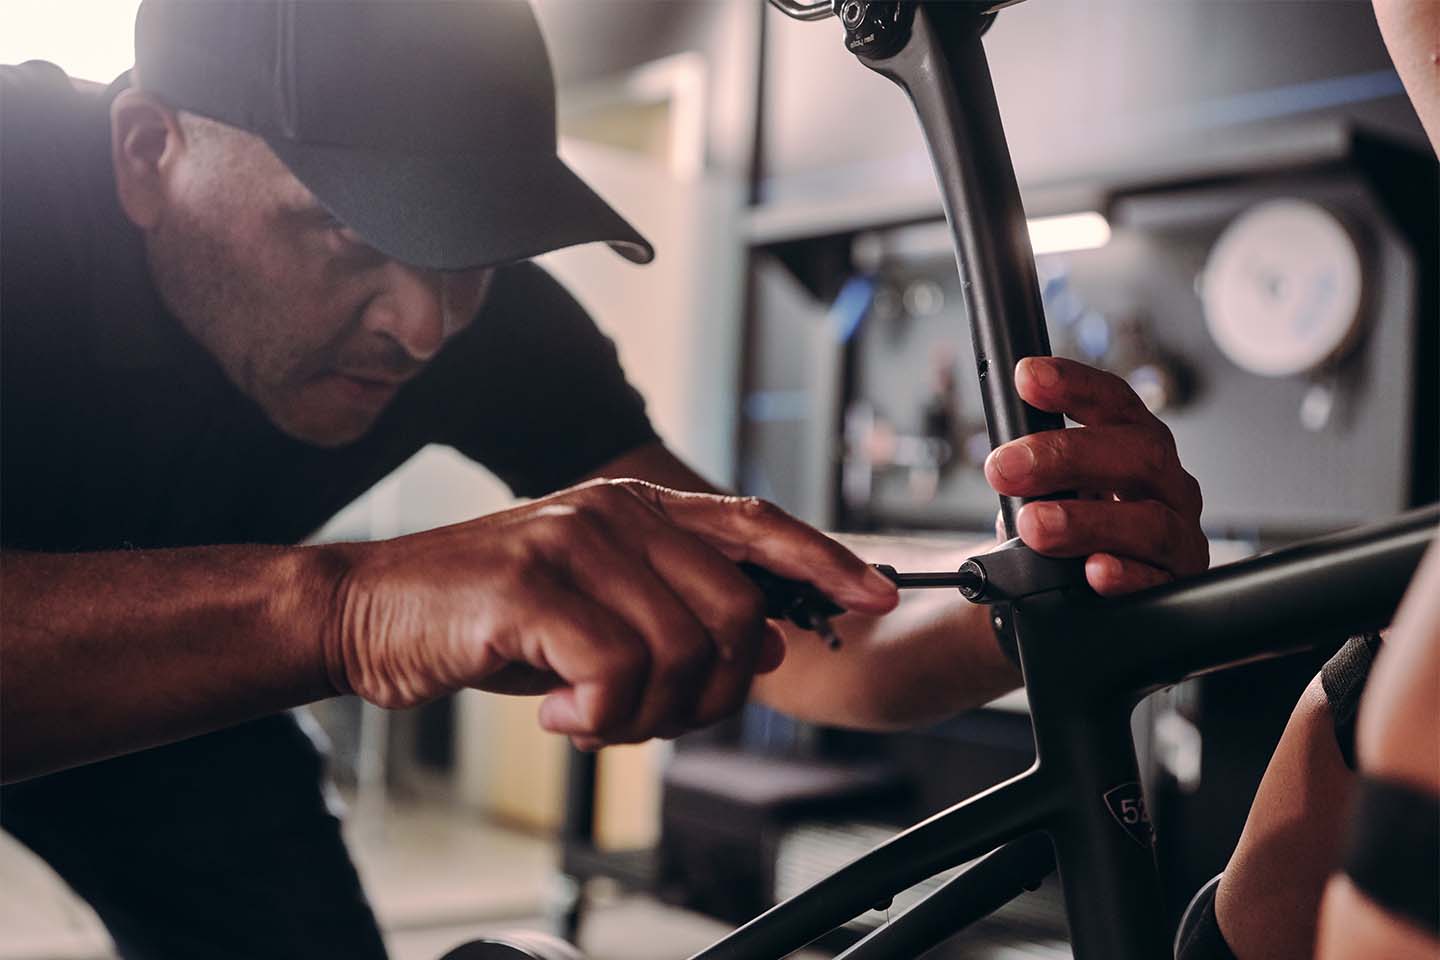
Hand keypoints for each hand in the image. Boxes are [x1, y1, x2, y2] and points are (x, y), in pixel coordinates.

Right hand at [319, 479, 898, 747]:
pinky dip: (598, 718)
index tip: (873, 595)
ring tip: (588, 712)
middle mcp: (616, 513)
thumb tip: (767, 641)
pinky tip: (558, 713)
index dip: (824, 559)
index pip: (757, 523)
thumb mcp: (596, 608)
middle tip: (649, 713)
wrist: (371, 611)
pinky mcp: (533, 586)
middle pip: (737, 614)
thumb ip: (678, 613)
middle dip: (712, 691)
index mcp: (638, 510)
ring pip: (685, 651)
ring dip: (647, 713)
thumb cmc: (490, 620)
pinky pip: (619, 673)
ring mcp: (575, 541)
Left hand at [984, 357, 1207, 595]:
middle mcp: (1166, 487)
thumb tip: (1004, 465)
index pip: (1115, 404)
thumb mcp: (1053, 495)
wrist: (1085, 600)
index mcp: (1135, 450)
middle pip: (1139, 454)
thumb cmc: (1074, 536)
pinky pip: (1158, 581)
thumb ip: (1035, 476)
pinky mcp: (1176, 587)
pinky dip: (1126, 574)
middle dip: (1066, 456)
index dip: (1075, 385)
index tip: (1028, 377)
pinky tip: (1095, 570)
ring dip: (1087, 521)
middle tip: (1005, 468)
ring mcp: (1179, 539)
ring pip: (1151, 522)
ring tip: (1034, 525)